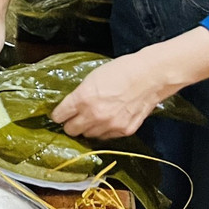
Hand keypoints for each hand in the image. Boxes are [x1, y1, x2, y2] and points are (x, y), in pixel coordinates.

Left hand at [50, 52, 174, 138]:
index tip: (59, 114)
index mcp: (83, 98)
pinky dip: (104, 131)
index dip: (58, 115)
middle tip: (74, 118)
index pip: (59, 116)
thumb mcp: (91, 78)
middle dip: (70, 124)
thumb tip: (69, 107)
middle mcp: (94, 115)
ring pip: (88, 135)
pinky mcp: (124, 131)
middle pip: (71, 130)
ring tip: (93, 119)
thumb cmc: (120, 71)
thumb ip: (79, 95)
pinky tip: (107, 121)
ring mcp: (110, 125)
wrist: (150, 76)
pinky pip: (106, 137)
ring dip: (88, 129)